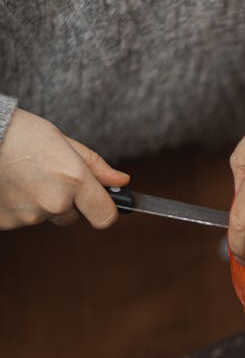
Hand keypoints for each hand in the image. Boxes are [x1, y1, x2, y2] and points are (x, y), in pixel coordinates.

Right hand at [0, 109, 129, 229]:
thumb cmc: (19, 134)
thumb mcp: (62, 141)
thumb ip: (94, 166)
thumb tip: (121, 181)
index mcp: (73, 180)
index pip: (106, 216)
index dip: (104, 209)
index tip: (101, 203)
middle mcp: (55, 202)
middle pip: (73, 216)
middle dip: (66, 201)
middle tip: (47, 176)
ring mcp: (30, 216)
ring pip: (46, 216)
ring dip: (40, 202)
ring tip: (24, 175)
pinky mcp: (8, 223)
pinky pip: (23, 219)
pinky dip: (19, 206)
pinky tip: (11, 184)